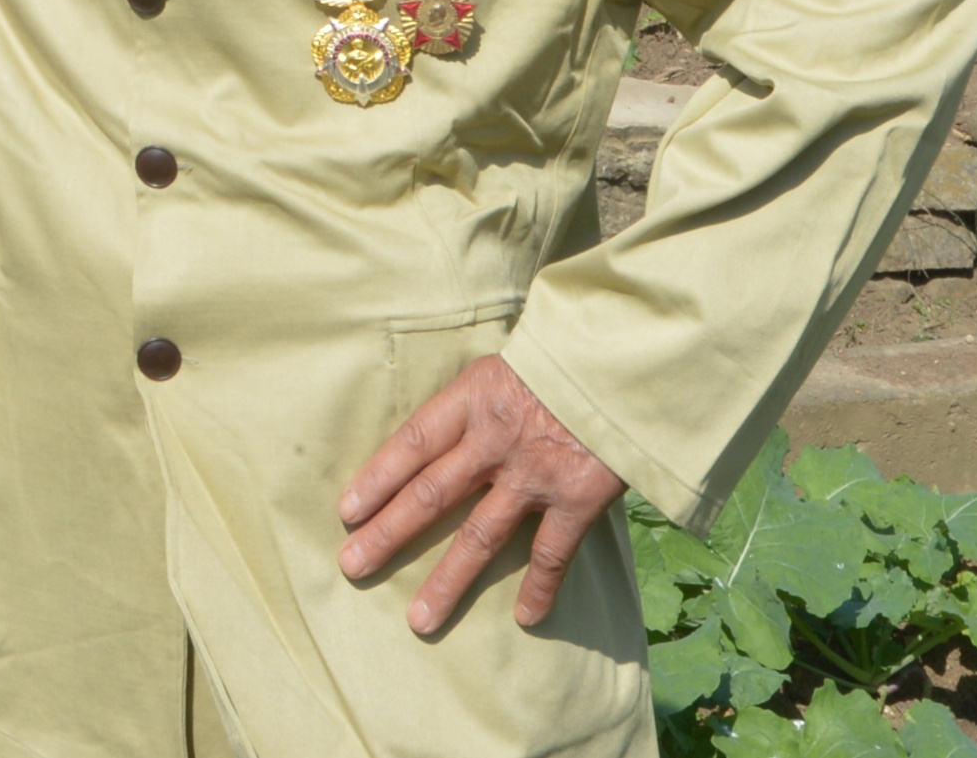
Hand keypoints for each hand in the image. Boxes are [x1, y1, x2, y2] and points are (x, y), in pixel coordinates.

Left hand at [336, 356, 625, 635]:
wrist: (629, 360)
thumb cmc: (565, 357)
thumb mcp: (506, 364)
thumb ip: (477, 402)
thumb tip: (443, 436)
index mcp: (473, 398)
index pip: (412, 442)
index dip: (376, 477)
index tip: (347, 511)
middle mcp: (496, 439)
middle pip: (430, 494)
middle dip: (388, 534)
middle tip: (353, 567)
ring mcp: (536, 473)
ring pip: (480, 537)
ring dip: (448, 581)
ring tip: (419, 620)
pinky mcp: (579, 497)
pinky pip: (552, 553)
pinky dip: (540, 588)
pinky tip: (526, 618)